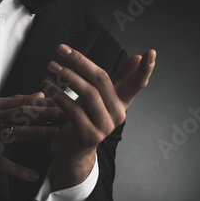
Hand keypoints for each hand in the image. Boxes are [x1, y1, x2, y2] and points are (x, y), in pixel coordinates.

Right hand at [0, 93, 62, 181]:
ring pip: (13, 133)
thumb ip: (13, 101)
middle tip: (65, 113)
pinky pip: (0, 162)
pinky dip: (17, 170)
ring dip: (36, 133)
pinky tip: (31, 174)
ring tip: (55, 133)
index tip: (61, 100)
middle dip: (45, 113)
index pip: (23, 100)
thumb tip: (37, 95)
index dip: (44, 101)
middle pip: (22, 113)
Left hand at [42, 44, 155, 189]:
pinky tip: (47, 86)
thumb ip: (119, 77)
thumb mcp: (101, 96)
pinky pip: (74, 110)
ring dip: (67, 76)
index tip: (151, 53)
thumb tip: (136, 57)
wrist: (72, 151)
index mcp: (122, 102)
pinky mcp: (88, 135)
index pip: (137, 84)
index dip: (145, 69)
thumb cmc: (85, 117)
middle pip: (102, 81)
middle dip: (80, 61)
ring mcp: (104, 127)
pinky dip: (59, 96)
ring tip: (51, 65)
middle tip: (61, 49)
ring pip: (88, 93)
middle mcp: (118, 115)